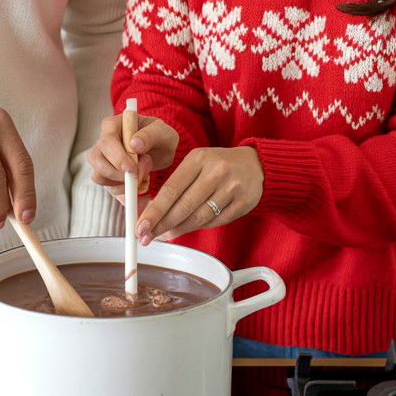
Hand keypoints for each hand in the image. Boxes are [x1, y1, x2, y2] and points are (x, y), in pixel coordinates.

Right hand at [86, 113, 178, 208]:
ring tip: (143, 177)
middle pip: (96, 160)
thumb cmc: (160, 136)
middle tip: (139, 176)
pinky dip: (125, 194)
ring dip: (122, 184)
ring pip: (99, 176)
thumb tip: (134, 144)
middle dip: (117, 173)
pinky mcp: (108, 177)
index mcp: (112, 126)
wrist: (161, 150)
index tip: (132, 169)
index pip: (106, 141)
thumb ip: (150, 135)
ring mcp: (103, 160)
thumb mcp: (163, 132)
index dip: (117, 157)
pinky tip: (141, 188)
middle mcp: (103, 143)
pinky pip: (110, 189)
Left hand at [136, 146, 262, 245]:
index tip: (140, 225)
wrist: (254, 164)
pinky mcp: (244, 202)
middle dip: (162, 224)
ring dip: (178, 229)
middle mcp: (216, 171)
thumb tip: (151, 213)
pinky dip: (198, 228)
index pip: (171, 188)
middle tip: (146, 236)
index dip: (154, 210)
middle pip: (184, 205)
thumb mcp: (196, 164)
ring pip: (199, 216)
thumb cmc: (217, 166)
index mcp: (199, 158)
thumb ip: (177, 185)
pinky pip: (216, 222)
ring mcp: (232, 187)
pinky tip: (186, 229)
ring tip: (164, 235)